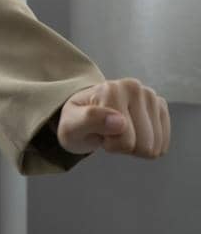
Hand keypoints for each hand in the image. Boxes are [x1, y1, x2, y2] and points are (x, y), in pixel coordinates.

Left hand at [56, 78, 170, 158]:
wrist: (83, 114)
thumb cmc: (76, 122)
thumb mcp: (71, 125)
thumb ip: (91, 121)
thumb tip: (120, 122)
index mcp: (111, 89)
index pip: (125, 140)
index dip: (110, 143)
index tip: (97, 131)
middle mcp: (134, 87)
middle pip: (144, 144)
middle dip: (124, 145)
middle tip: (107, 132)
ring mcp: (150, 96)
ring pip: (155, 146)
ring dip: (135, 146)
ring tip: (117, 131)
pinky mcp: (160, 107)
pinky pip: (163, 144)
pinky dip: (147, 144)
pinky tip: (132, 132)